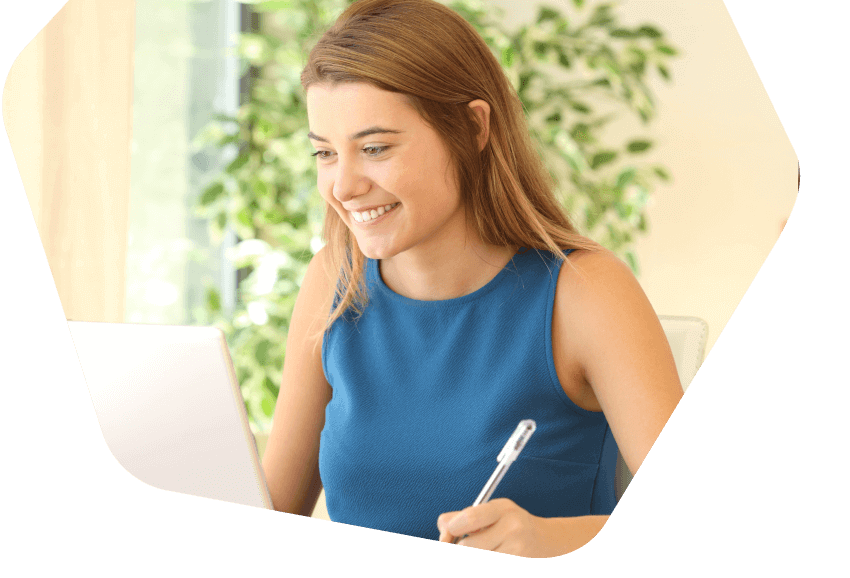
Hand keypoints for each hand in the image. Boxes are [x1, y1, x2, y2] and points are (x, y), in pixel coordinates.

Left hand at [437, 498, 555, 556]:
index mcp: (503, 509)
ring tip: (486, 547)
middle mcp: (513, 528)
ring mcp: (518, 550)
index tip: (448, 536)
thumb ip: (461, 518)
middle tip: (468, 544)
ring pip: (477, 556)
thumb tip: (443, 533)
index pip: (470, 519)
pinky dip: (486, 561)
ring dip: (474, 554)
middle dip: (462, 548)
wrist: (546, 542)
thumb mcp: (491, 513)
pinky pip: (489, 572)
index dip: (451, 530)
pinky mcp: (519, 561)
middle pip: (468, 546)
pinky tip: (495, 552)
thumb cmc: (510, 526)